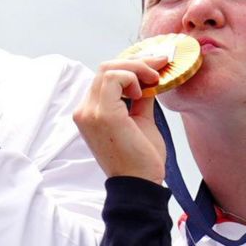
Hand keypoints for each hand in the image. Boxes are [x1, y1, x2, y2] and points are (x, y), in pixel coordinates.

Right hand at [72, 58, 168, 182]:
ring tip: (155, 80)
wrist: (140, 183)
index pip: (104, 78)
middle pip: (105, 68)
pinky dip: (132, 77)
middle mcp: (84, 111)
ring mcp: (89, 112)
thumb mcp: (141, 120)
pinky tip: (144, 91)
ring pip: (109, 69)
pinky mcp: (101, 114)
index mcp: (90, 114)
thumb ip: (140, 99)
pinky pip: (114, 78)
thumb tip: (149, 80)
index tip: (156, 67)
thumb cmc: (141, 159)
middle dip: (136, 62)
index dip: (131, 68)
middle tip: (160, 65)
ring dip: (136, 68)